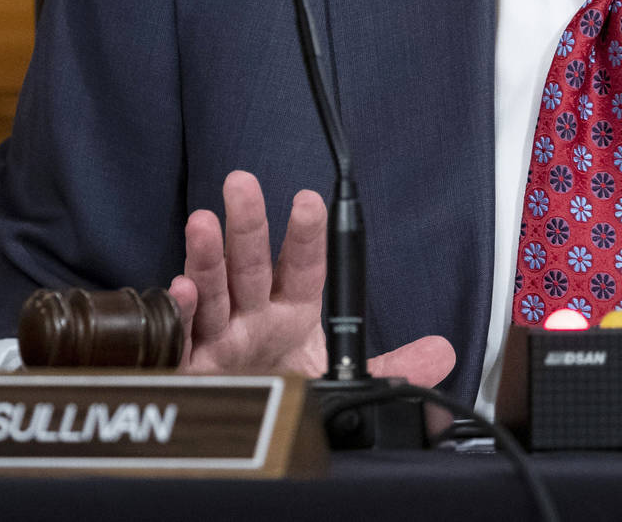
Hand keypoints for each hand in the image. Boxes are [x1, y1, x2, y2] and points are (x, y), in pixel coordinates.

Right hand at [165, 170, 455, 385]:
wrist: (251, 439)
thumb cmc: (289, 390)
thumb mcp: (344, 376)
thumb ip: (393, 366)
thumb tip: (442, 353)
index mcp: (292, 311)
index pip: (305, 267)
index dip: (307, 236)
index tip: (310, 202)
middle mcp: (253, 316)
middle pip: (252, 264)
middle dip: (248, 224)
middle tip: (242, 183)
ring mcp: (220, 337)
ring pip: (213, 289)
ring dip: (207, 256)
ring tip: (204, 221)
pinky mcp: (192, 366)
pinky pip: (182, 337)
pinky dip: (179, 312)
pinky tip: (180, 288)